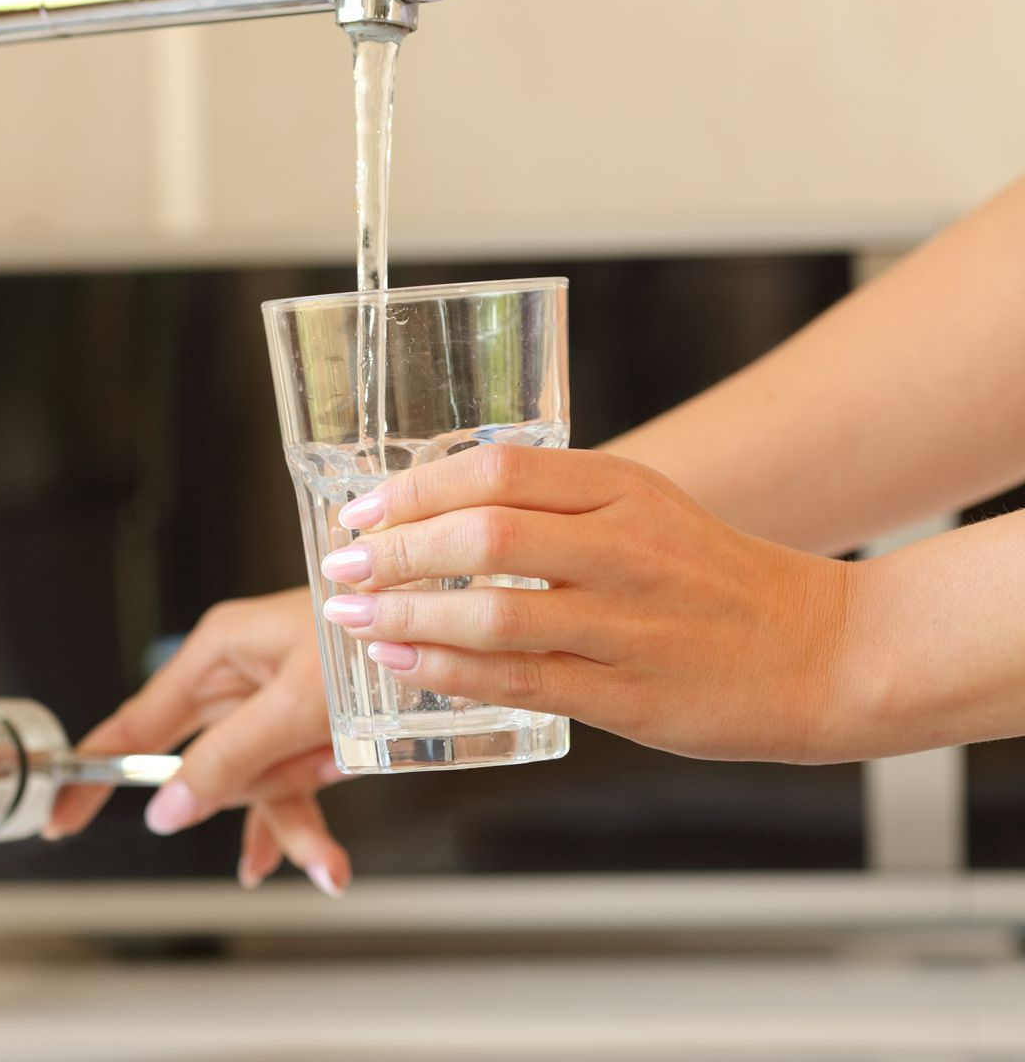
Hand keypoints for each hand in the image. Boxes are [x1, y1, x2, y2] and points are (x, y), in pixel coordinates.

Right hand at [43, 588, 352, 895]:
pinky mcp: (308, 722)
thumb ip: (228, 758)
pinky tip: (322, 862)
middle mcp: (240, 677)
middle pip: (208, 766)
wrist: (446, 616)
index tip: (59, 817)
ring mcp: (274, 703)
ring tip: (328, 861)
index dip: (94, 772)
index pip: (134, 723)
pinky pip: (291, 783)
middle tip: (287, 805)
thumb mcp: (295, 704)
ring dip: (291, 821)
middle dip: (248, 802)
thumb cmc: (369, 635)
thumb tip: (167, 808)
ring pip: (256, 784)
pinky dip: (307, 821)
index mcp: (217, 653)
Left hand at [319, 444, 860, 763]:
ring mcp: (628, 624)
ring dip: (408, 612)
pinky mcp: (629, 694)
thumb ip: (555, 503)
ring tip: (353, 615)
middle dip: (395, 549)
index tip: (362, 509)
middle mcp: (625, 548)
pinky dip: (449, 669)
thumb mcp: (645, 508)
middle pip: (485, 535)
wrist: (823, 651)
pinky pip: (520, 680)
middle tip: (341, 562)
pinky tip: (403, 661)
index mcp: (624, 488)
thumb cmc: (714, 579)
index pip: (497, 469)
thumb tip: (439, 509)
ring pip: (494, 613)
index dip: (415, 489)